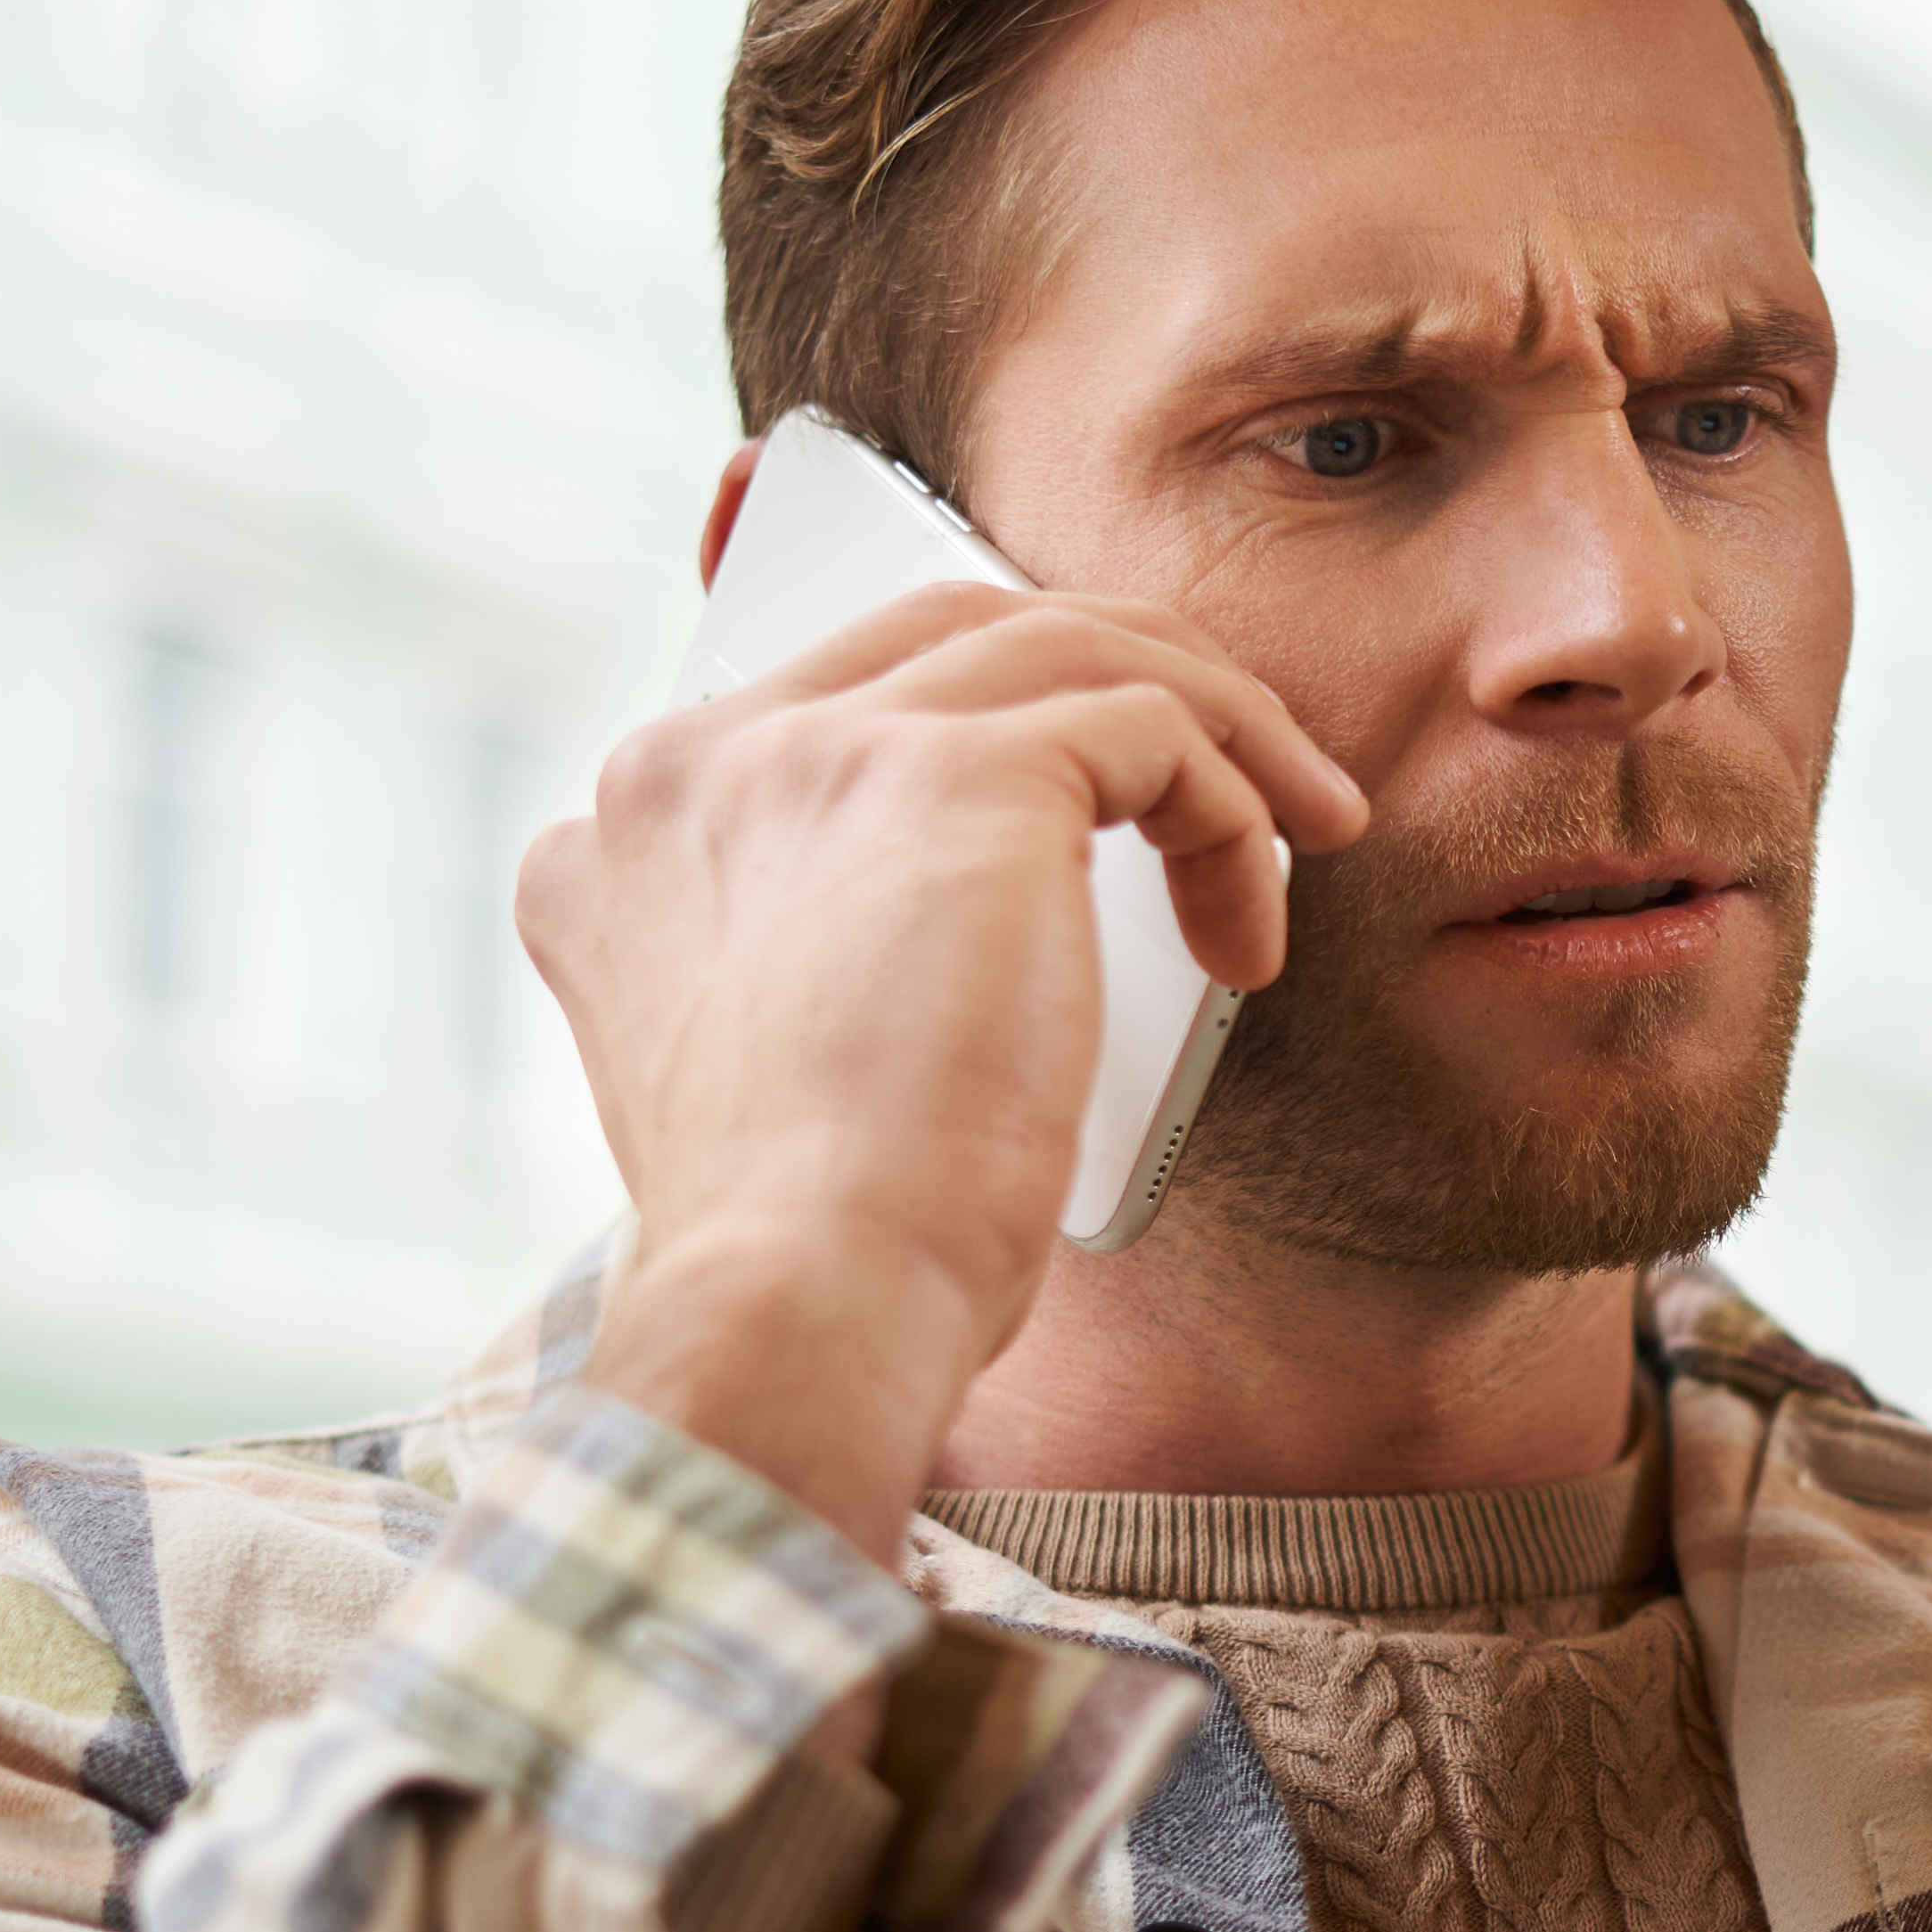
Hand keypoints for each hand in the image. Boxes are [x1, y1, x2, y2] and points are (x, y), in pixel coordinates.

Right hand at [521, 574, 1366, 1560]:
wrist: (807, 1300)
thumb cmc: (810, 1248)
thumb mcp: (764, 1069)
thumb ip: (806, 952)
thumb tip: (940, 931)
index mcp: (630, 830)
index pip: (819, 700)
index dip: (968, 725)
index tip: (1076, 814)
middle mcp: (701, 763)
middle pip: (949, 631)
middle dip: (1111, 680)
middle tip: (1220, 769)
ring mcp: (821, 751)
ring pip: (1067, 647)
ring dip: (1212, 727)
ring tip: (1300, 822)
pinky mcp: (960, 777)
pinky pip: (1154, 725)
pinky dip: (1233, 812)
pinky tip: (1250, 934)